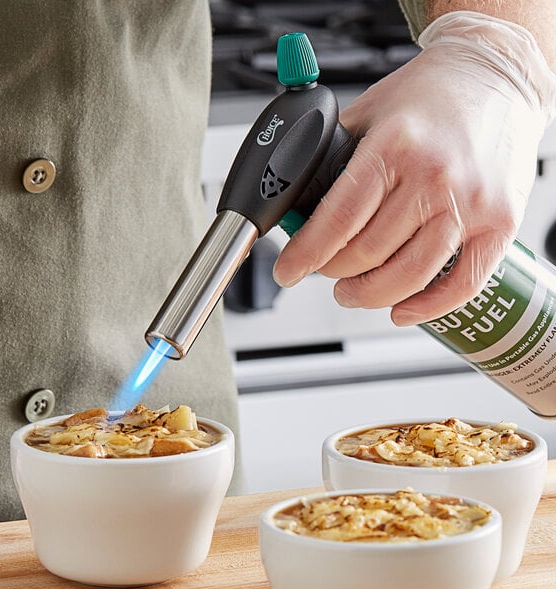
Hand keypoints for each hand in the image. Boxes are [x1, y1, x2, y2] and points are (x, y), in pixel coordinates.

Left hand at [273, 11, 555, 325]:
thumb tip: (299, 202)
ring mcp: (471, 204)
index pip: (338, 219)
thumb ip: (332, 156)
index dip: (306, 254)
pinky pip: (463, 284)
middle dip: (332, 272)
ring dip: (369, 295)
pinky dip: (427, 307)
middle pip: (367, 253)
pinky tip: (401, 310)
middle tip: (322, 270)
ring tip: (352, 292)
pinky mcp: (501, 224)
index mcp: (394, 146)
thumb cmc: (432, 95)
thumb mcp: (367, 112)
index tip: (288, 270)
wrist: (498, 77)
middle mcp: (434, 176)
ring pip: (407, 276)